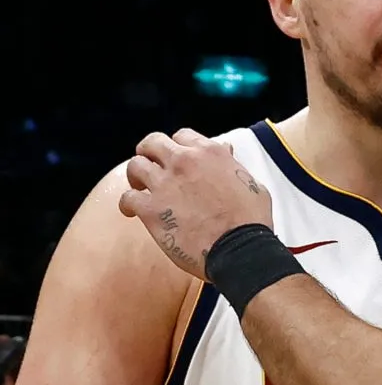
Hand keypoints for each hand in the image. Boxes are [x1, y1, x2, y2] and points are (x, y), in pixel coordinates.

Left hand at [119, 128, 272, 280]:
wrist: (239, 249)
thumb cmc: (251, 219)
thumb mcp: (252, 182)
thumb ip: (232, 165)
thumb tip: (226, 153)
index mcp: (210, 153)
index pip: (182, 136)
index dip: (178, 147)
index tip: (178, 159)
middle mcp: (184, 161)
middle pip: (152, 143)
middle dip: (150, 153)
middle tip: (152, 167)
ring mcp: (165, 184)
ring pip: (135, 165)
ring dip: (137, 176)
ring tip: (142, 188)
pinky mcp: (151, 209)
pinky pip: (127, 198)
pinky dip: (128, 204)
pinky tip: (133, 212)